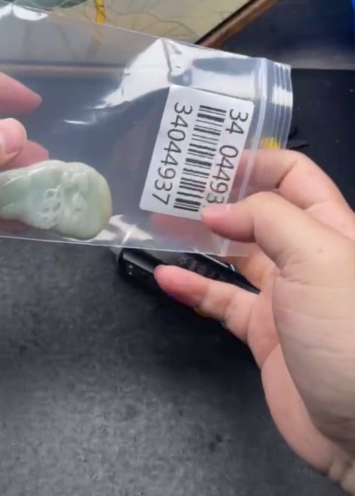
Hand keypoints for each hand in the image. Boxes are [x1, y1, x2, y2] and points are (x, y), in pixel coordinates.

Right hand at [156, 150, 354, 495]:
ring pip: (237, 256)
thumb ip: (269, 220)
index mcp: (332, 229)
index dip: (256, 163)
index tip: (210, 160)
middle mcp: (309, 257)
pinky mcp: (264, 335)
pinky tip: (166, 277)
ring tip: (160, 224)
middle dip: (220, 198)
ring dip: (201, 239)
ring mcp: (285, 297)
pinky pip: (223, 302)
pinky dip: (194, 288)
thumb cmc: (349, 330)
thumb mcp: (318, 257)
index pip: (295, 178)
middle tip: (172, 188)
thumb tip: (219, 210)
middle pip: (260, 214)